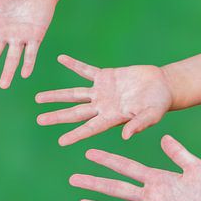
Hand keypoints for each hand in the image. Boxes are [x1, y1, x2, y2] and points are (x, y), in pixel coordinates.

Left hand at [36, 55, 173, 143]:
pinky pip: (85, 70)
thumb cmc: (158, 104)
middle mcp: (101, 107)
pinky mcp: (105, 76)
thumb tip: (126, 136)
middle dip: (57, 116)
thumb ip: (139, 125)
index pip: (90, 128)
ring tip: (38, 99)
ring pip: (74, 94)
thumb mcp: (151, 116)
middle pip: (74, 113)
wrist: (162, 86)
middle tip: (39, 120)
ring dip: (56, 96)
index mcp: (111, 118)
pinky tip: (60, 58)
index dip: (76, 135)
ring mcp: (101, 92)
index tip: (61, 142)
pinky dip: (73, 64)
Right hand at [72, 135, 200, 200]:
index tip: (89, 153)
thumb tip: (163, 137)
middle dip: (95, 183)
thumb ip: (179, 154)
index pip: (127, 168)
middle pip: (117, 189)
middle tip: (73, 179)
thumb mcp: (197, 167)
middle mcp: (152, 197)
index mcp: (158, 179)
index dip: (108, 161)